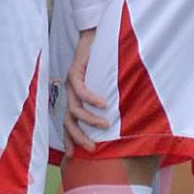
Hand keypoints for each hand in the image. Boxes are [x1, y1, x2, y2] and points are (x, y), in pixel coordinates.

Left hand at [63, 29, 110, 151]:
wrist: (95, 37)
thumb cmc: (104, 64)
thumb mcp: (106, 87)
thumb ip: (110, 103)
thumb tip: (125, 121)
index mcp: (74, 99)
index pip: (68, 124)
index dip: (70, 140)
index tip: (74, 157)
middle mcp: (69, 94)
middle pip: (68, 122)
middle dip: (79, 137)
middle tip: (92, 149)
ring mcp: (70, 83)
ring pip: (74, 109)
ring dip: (90, 120)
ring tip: (105, 126)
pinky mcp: (75, 71)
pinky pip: (80, 90)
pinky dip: (92, 99)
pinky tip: (104, 104)